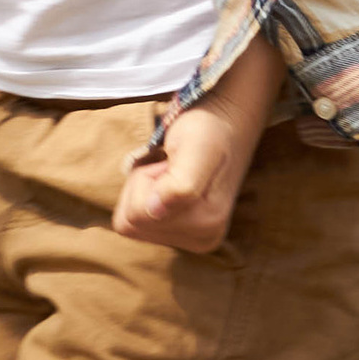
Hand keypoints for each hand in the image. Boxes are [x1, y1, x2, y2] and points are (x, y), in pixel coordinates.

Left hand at [112, 34, 282, 254]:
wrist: (226, 120)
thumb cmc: (210, 128)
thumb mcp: (196, 150)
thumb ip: (180, 185)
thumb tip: (155, 212)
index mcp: (206, 226)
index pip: (136, 216)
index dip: (144, 181)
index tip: (171, 164)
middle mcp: (201, 239)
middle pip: (133, 222)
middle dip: (143, 186)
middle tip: (169, 166)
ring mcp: (192, 237)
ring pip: (132, 221)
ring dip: (143, 189)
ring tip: (170, 172)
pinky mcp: (182, 231)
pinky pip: (136, 221)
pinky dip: (143, 194)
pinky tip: (167, 182)